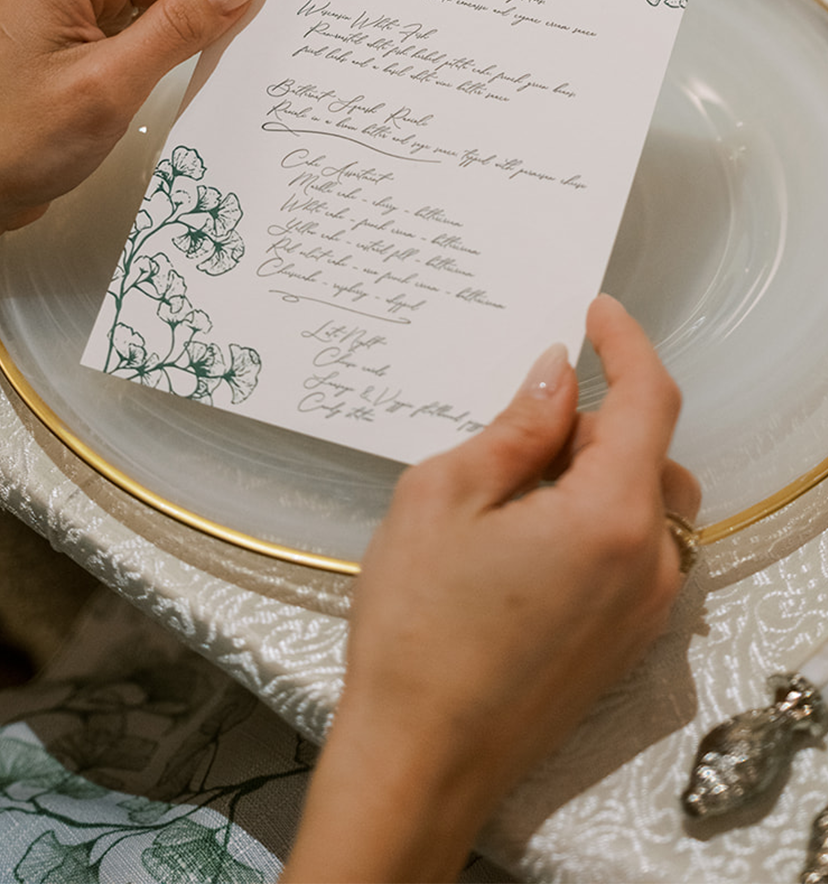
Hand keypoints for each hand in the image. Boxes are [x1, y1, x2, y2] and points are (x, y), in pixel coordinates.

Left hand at [0, 0, 274, 260]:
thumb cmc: (10, 139)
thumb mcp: (110, 82)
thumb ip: (180, 26)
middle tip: (280, 4)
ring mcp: (72, 14)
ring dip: (197, 19)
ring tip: (242, 45)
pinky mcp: (77, 49)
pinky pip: (141, 29)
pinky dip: (174, 42)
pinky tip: (204, 60)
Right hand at [282, 295, 697, 883]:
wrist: (423, 756)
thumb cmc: (419, 627)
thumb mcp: (443, 496)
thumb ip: (515, 428)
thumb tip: (554, 377)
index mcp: (610, 516)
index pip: (648, 401)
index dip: (625, 344)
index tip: (597, 312)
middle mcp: (649, 561)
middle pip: (648, 450)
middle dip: (591, 417)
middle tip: (514, 420)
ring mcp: (645, 607)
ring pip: (644, 499)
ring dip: (594, 468)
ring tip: (511, 486)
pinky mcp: (627, 638)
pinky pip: (633, 547)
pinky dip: (595, 515)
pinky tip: (524, 534)